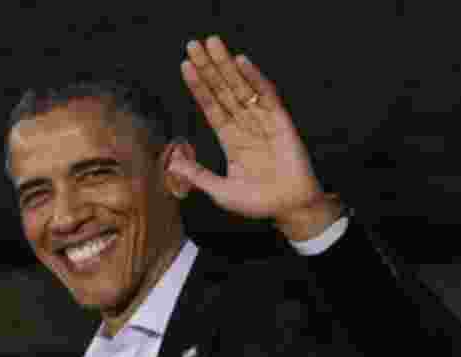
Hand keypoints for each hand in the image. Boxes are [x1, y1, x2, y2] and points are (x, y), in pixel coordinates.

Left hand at [171, 35, 342, 239]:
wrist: (289, 208)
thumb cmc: (257, 202)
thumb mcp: (220, 191)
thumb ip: (197, 175)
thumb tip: (171, 163)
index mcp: (231, 139)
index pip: (211, 107)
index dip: (198, 87)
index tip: (185, 66)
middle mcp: (245, 126)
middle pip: (223, 91)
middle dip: (208, 68)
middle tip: (193, 44)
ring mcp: (262, 121)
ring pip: (241, 88)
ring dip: (226, 66)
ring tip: (212, 44)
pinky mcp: (280, 122)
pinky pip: (266, 96)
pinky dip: (254, 78)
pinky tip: (241, 62)